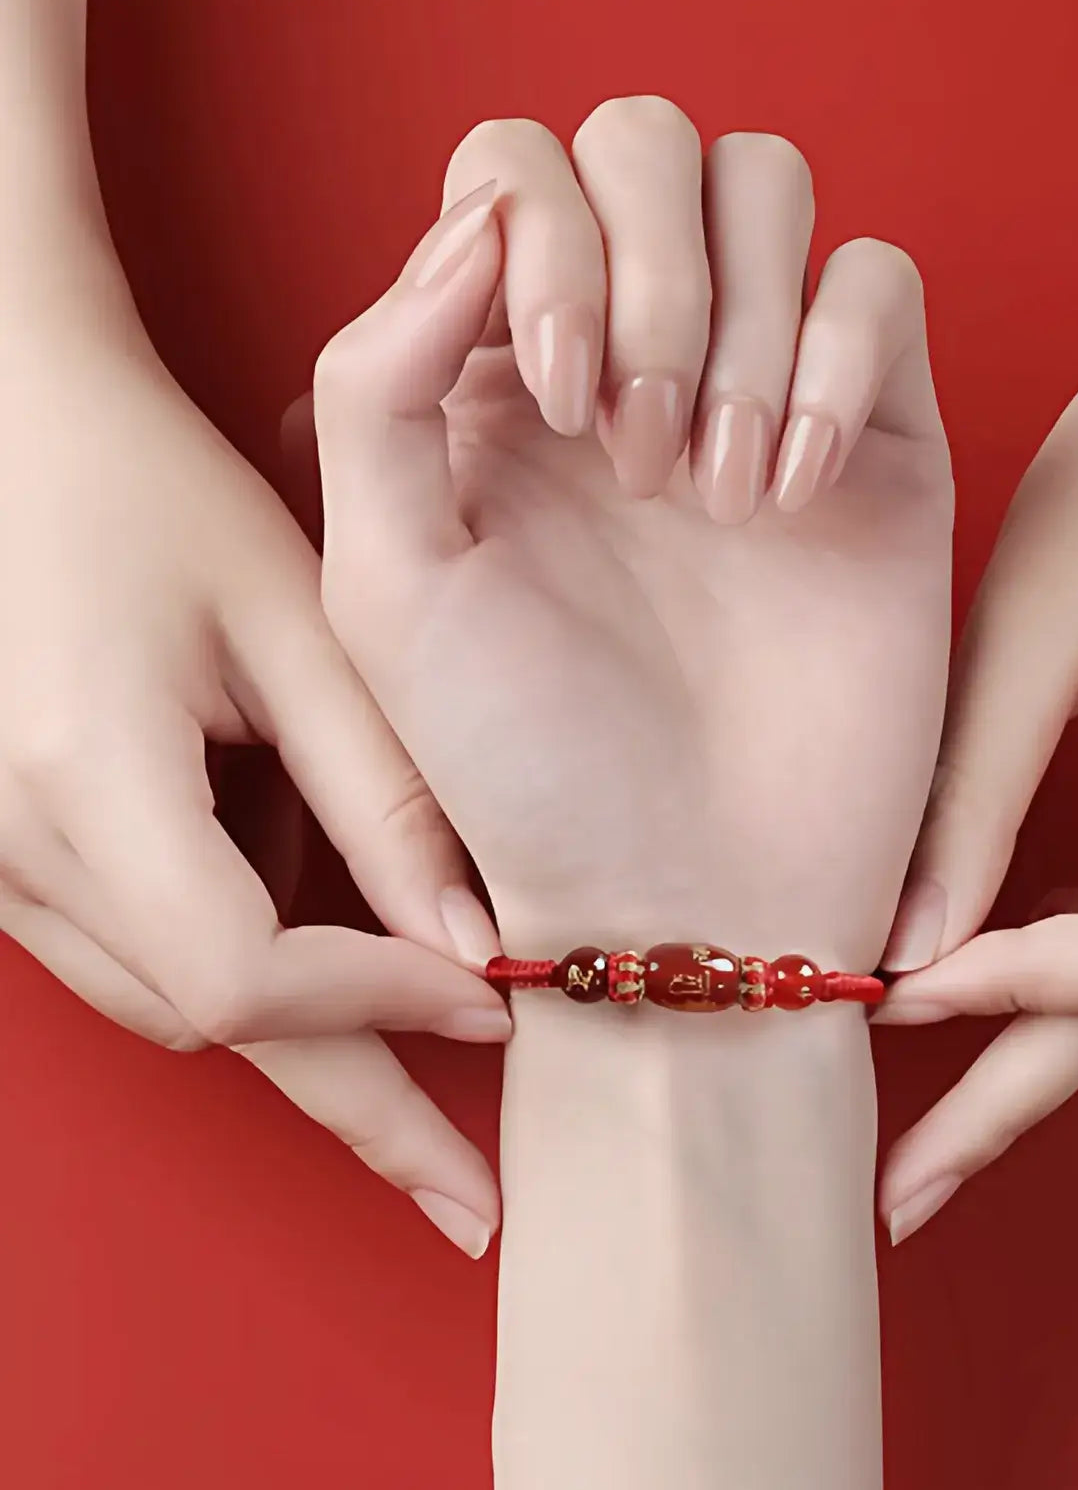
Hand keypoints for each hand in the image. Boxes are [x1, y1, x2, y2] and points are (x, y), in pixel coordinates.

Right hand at [0, 324, 511, 1259]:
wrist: (6, 419)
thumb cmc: (147, 490)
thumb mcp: (288, 623)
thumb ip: (379, 790)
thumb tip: (468, 944)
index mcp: (88, 786)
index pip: (248, 979)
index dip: (380, 1012)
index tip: (497, 1009)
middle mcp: (11, 850)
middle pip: (209, 1026)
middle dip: (356, 1099)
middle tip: (469, 1188)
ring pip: (168, 1004)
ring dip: (300, 1037)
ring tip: (422, 1078)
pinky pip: (129, 951)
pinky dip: (235, 969)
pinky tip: (317, 949)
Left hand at [308, 96, 953, 972]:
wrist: (691, 898)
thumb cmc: (526, 771)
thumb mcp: (385, 586)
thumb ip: (378, 382)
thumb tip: (480, 219)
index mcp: (499, 386)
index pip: (516, 173)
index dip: (544, 241)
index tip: (561, 406)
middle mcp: (631, 367)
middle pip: (651, 147)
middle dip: (651, 275)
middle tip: (641, 459)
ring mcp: (756, 397)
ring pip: (772, 192)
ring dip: (744, 323)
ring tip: (722, 499)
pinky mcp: (873, 442)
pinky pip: (881, 284)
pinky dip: (841, 359)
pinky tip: (800, 498)